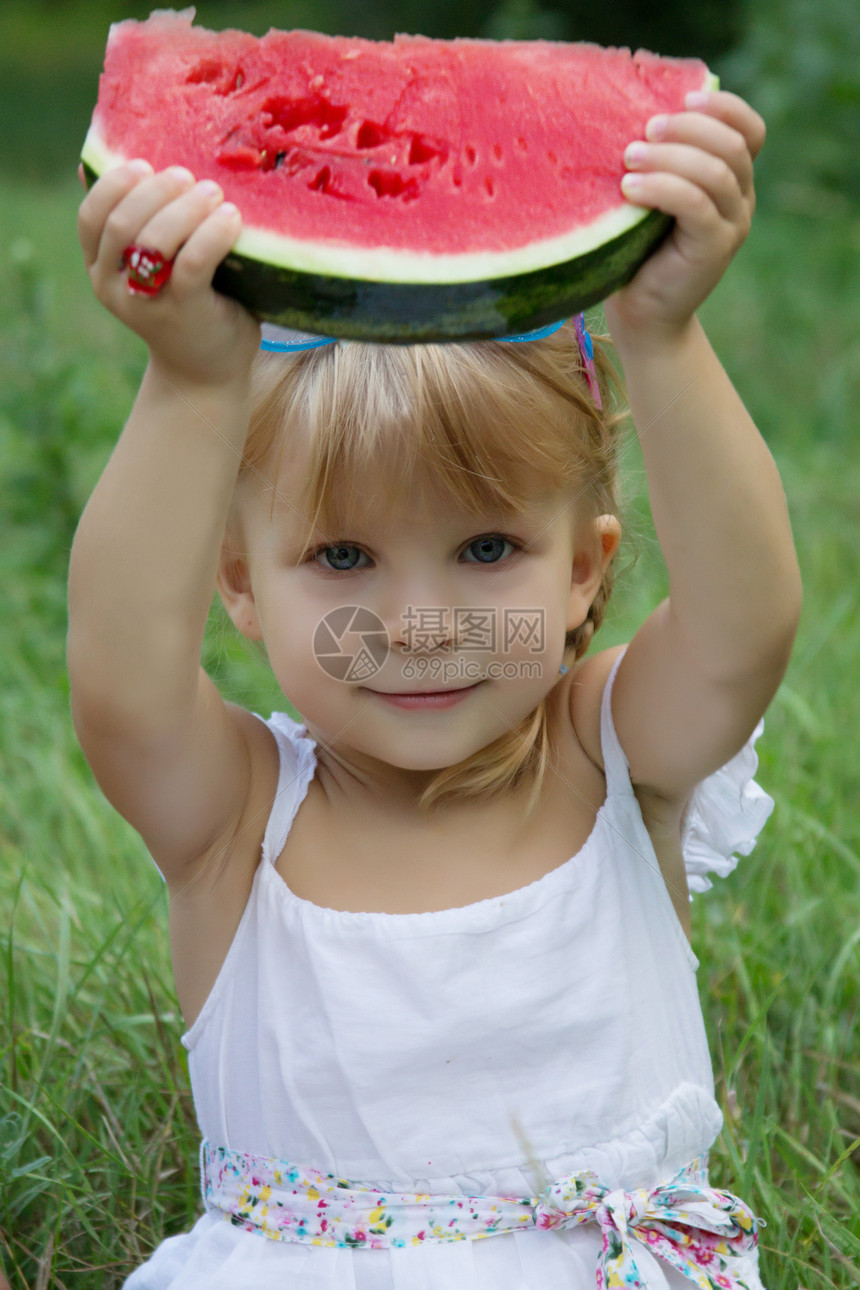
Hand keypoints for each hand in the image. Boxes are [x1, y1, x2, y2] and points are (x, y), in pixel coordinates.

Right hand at [78, 161, 259, 388]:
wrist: (206, 371)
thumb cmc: (186, 305)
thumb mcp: (156, 267)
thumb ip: (141, 226)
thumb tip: (121, 162)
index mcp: (100, 269)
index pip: (91, 217)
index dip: (115, 184)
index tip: (146, 166)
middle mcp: (114, 288)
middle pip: (122, 223)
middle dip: (157, 191)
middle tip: (191, 178)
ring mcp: (147, 303)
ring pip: (153, 240)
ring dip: (185, 207)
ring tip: (214, 194)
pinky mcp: (185, 312)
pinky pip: (193, 263)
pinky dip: (212, 233)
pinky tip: (232, 218)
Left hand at [605, 90, 765, 345]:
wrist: (644, 316)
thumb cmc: (638, 251)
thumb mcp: (652, 198)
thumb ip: (660, 161)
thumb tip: (631, 110)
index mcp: (732, 179)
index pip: (750, 130)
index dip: (723, 107)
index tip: (681, 98)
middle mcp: (741, 199)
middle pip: (731, 144)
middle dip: (687, 128)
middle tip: (643, 131)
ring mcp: (733, 224)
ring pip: (714, 171)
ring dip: (669, 156)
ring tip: (628, 159)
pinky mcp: (715, 248)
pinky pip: (696, 204)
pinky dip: (662, 188)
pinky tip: (630, 188)